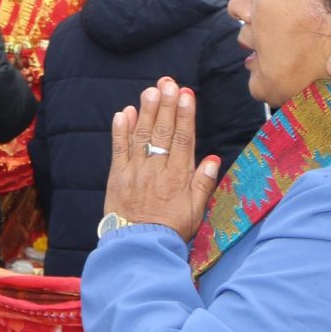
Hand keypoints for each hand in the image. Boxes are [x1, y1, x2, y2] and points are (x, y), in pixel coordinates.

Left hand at [102, 78, 223, 238]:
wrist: (139, 248)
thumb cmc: (170, 230)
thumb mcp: (196, 212)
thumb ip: (203, 184)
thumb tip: (212, 159)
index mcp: (178, 177)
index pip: (182, 139)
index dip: (185, 115)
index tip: (187, 94)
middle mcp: (156, 170)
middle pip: (162, 132)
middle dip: (166, 105)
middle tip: (169, 83)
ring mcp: (135, 171)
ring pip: (141, 135)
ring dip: (145, 111)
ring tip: (150, 90)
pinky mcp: (117, 176)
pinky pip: (118, 149)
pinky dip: (120, 130)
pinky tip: (123, 112)